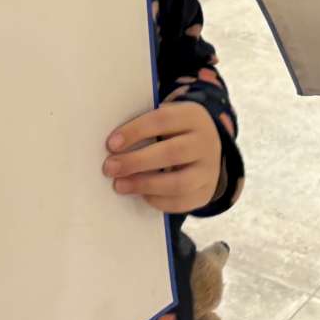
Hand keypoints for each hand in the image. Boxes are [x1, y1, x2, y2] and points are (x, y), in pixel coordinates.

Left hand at [104, 102, 222, 213]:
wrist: (207, 149)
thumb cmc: (174, 132)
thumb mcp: (167, 119)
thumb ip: (145, 127)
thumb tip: (112, 146)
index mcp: (192, 116)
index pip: (163, 120)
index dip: (135, 131)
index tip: (111, 144)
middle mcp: (205, 142)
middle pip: (172, 153)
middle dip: (136, 162)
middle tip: (110, 168)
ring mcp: (209, 170)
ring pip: (179, 182)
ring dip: (145, 185)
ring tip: (120, 185)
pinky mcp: (206, 192)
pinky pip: (182, 202)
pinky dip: (158, 201)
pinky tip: (140, 195)